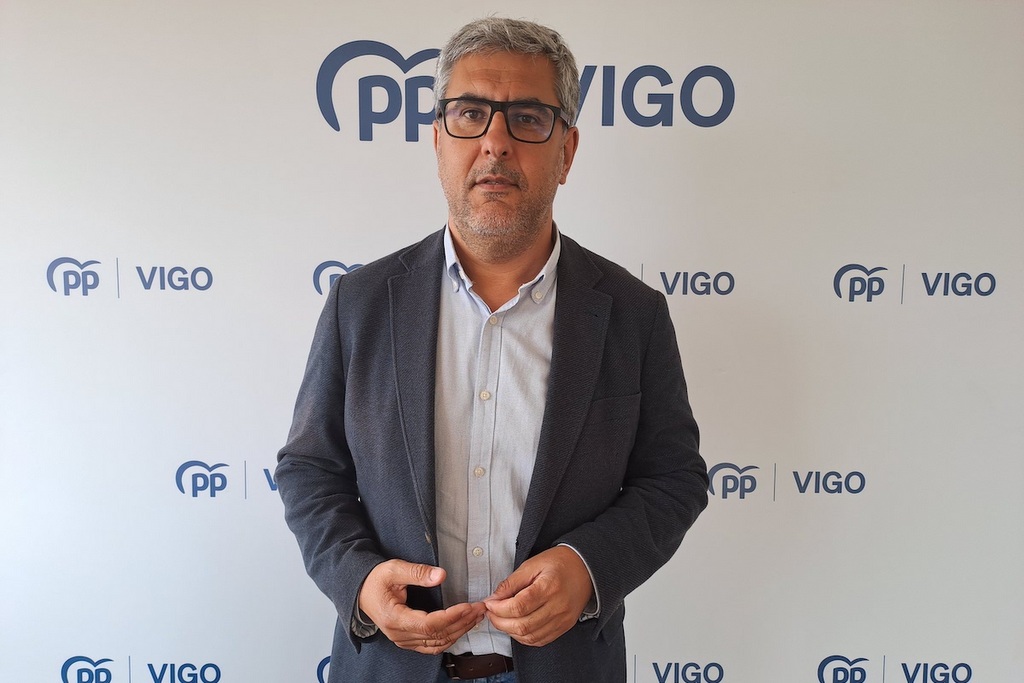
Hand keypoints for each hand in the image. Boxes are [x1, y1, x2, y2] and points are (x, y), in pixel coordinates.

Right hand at [357, 559, 485, 653]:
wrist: (360, 592)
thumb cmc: (375, 580)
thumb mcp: (393, 569)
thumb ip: (417, 572)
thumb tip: (441, 575)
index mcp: (394, 618)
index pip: (429, 624)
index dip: (452, 616)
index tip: (468, 606)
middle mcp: (399, 634)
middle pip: (437, 635)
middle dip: (462, 622)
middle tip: (479, 608)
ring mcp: (403, 640)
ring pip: (438, 643)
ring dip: (459, 631)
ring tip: (475, 616)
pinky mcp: (408, 640)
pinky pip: (432, 646)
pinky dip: (450, 638)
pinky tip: (462, 627)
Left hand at [484, 546, 593, 646]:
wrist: (585, 568)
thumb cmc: (559, 563)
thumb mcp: (532, 564)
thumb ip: (511, 582)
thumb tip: (494, 598)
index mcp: (549, 587)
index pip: (518, 607)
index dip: (498, 609)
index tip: (489, 603)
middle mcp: (557, 606)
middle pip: (522, 625)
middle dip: (500, 622)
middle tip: (492, 613)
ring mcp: (562, 619)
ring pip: (530, 637)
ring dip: (510, 632)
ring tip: (502, 619)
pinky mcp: (564, 627)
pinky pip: (540, 640)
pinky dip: (524, 637)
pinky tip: (517, 627)